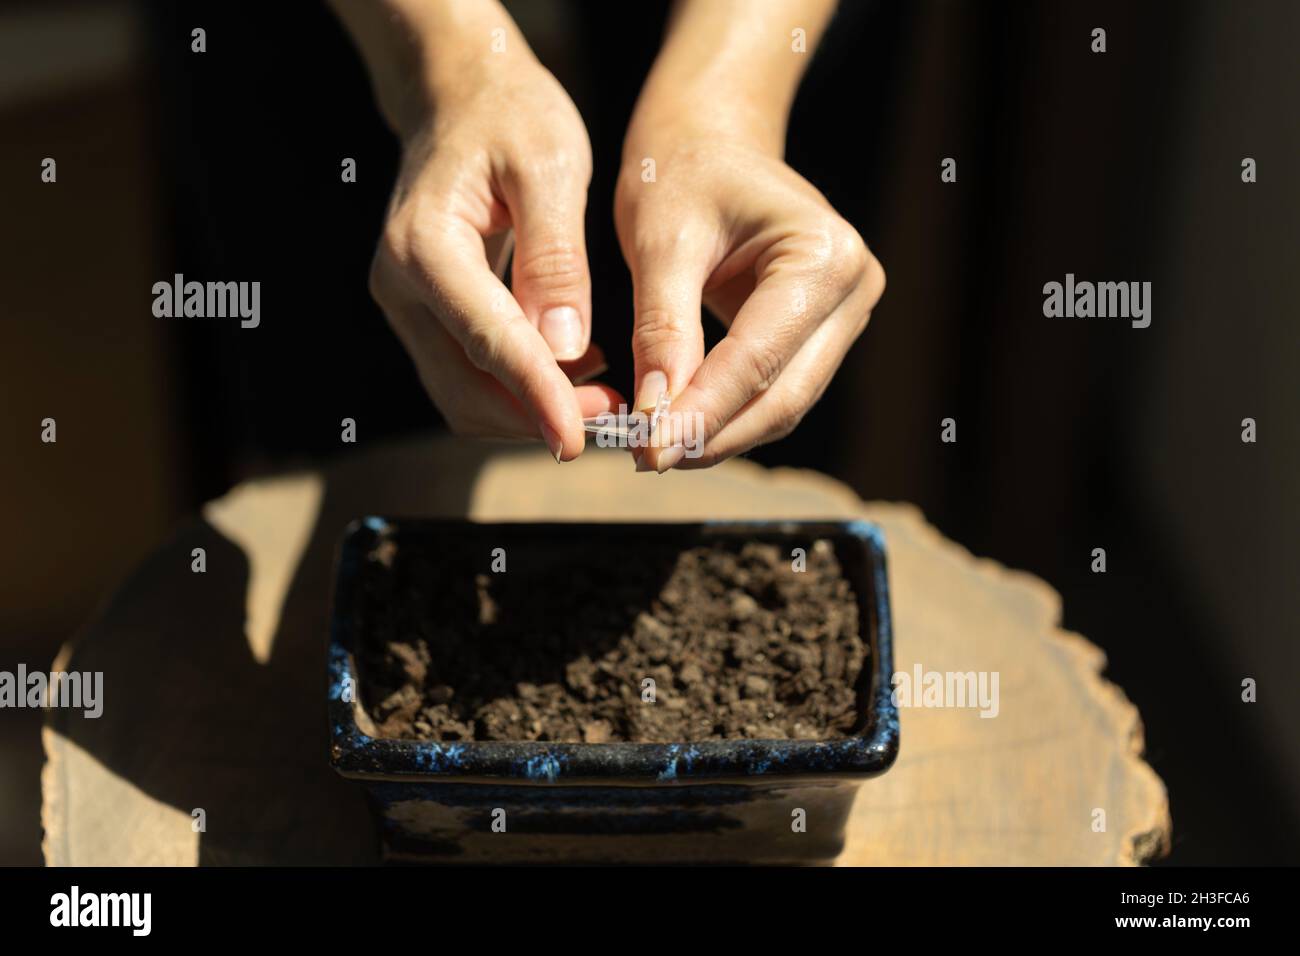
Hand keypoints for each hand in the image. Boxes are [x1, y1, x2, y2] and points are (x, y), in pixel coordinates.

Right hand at [361, 12, 617, 458]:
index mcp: (426, 245)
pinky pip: (466, 374)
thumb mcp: (551, 166)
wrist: (459, 94)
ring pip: (462, 394)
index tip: (578, 442)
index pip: (487, 341)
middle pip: (465, 387)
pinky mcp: (422, 313)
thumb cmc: (511, 115)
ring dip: (529, 411)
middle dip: (537, 415)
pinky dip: (517, 389)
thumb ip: (556, 259)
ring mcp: (404, 303)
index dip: (537, 397)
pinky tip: (573, 370)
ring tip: (603, 395)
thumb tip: (567, 348)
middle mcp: (400, 284)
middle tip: (615, 416)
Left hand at [616, 129, 884, 470]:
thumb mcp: (662, 240)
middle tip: (647, 460)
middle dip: (713, 435)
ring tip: (654, 448)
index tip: (648, 451)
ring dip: (720, 435)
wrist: (708, 142)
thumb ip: (661, 329)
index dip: (702, 413)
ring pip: (782, 405)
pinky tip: (677, 425)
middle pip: (783, 396)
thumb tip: (655, 415)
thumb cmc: (682, 172)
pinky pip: (775, 391)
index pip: (759, 358)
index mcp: (825, 255)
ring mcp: (844, 317)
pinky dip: (727, 415)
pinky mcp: (820, 335)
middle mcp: (853, 289)